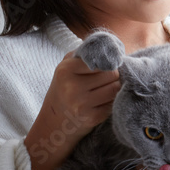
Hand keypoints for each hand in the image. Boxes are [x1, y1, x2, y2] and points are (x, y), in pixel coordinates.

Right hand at [25, 50, 120, 169]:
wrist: (53, 123)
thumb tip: (111, 47)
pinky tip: (102, 103)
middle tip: (106, 80)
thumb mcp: (66, 67)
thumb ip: (84, 53)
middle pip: (112, 74)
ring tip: (104, 90)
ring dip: (115, 89)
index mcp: (66, 70)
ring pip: (116, 89)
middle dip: (113, 76)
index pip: (102, 60)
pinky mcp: (92, 118)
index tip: (104, 67)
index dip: (107, 63)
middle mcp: (72, 87)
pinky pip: (113, 104)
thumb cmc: (64, 89)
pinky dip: (111, 102)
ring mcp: (82, 104)